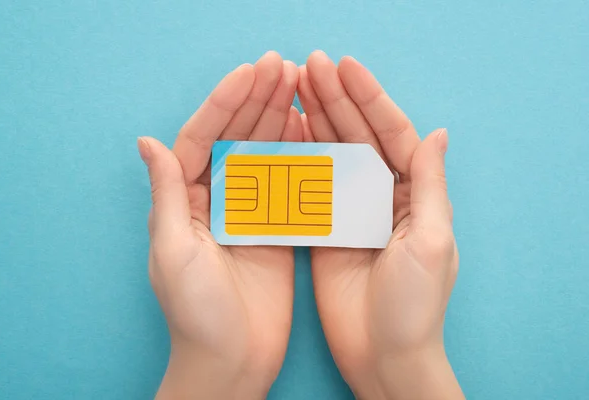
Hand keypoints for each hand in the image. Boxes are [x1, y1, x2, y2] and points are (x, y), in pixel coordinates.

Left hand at [138, 52, 300, 398]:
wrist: (231, 363)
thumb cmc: (195, 314)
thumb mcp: (173, 251)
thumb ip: (167, 195)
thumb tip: (147, 141)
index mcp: (184, 202)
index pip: (201, 139)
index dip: (225, 103)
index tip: (250, 72)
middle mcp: (214, 202)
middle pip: (235, 139)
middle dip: (257, 101)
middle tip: (284, 66)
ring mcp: (247, 215)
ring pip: (264, 156)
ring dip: (279, 120)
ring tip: (298, 86)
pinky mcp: (274, 232)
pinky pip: (288, 186)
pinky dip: (298, 157)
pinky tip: (308, 131)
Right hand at [297, 51, 463, 398]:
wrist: (383, 355)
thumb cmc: (415, 305)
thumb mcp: (431, 240)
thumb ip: (430, 185)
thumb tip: (438, 132)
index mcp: (414, 193)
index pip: (392, 133)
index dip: (369, 98)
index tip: (344, 68)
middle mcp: (384, 196)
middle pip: (359, 137)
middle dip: (336, 100)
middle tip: (309, 67)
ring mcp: (353, 211)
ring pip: (332, 155)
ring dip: (315, 121)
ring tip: (294, 88)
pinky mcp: (326, 230)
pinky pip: (310, 186)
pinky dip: (298, 159)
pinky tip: (283, 134)